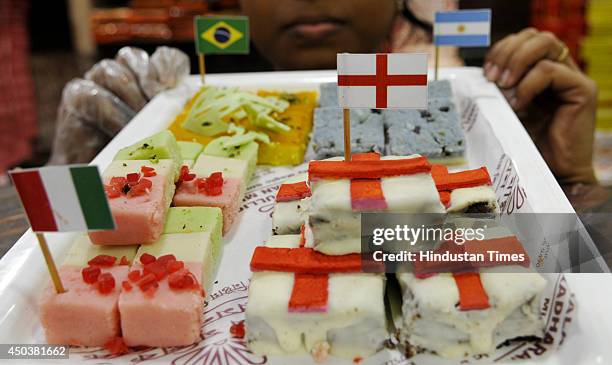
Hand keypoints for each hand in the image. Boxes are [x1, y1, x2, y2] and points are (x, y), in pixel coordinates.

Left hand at [484, 28, 597, 183]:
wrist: (548, 174)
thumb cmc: (524, 146)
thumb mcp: (504, 111)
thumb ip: (497, 90)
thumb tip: (476, 74)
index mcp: (540, 72)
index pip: (522, 41)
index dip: (501, 49)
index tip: (484, 72)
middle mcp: (560, 70)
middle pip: (535, 35)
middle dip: (507, 50)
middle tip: (491, 76)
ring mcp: (572, 78)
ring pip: (545, 43)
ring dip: (517, 60)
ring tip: (502, 85)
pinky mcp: (582, 90)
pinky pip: (550, 70)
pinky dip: (528, 84)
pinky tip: (517, 104)